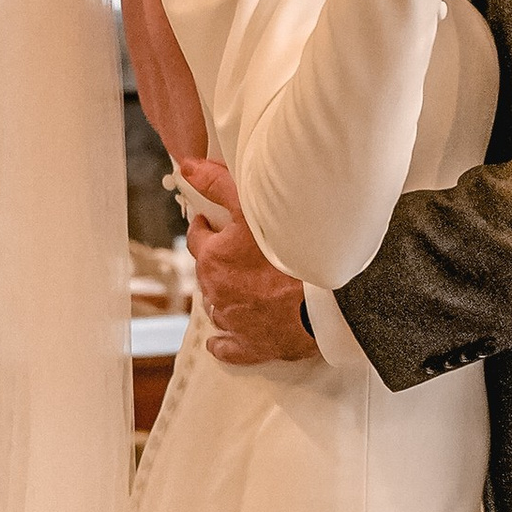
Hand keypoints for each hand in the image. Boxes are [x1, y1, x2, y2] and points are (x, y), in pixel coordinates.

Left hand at [175, 157, 312, 364]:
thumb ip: (219, 185)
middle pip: (208, 271)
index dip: (207, 228)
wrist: (322, 303)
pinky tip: (225, 337)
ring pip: (217, 304)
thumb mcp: (253, 210)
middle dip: (220, 260)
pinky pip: (227, 345)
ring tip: (248, 284)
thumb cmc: (291, 256)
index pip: (198, 238)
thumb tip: (188, 166)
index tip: (215, 224)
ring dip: (226, 294)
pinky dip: (225, 340)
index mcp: (214, 258)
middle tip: (241, 252)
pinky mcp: (249, 345)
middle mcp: (216, 290)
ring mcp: (231, 320)